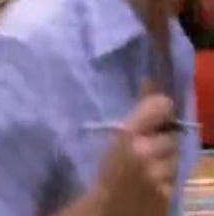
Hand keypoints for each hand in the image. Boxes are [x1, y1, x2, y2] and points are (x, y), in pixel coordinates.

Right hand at [95, 79, 178, 215]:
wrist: (107, 208)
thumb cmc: (107, 169)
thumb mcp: (116, 136)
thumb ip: (138, 110)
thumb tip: (150, 80)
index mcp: (127, 134)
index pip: (161, 106)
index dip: (161, 108)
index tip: (156, 114)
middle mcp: (144, 152)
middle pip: (171, 133)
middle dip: (162, 138)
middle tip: (148, 145)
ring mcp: (157, 174)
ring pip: (176, 155)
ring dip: (166, 157)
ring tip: (150, 164)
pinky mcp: (167, 192)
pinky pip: (176, 174)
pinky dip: (167, 174)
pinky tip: (153, 178)